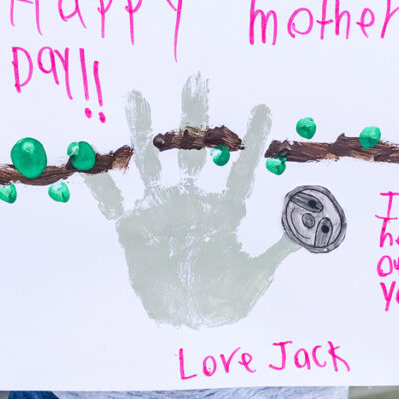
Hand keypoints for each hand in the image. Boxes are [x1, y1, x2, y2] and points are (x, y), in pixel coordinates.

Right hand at [83, 75, 298, 327]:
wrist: (181, 318)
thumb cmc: (220, 299)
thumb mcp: (254, 278)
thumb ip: (276, 253)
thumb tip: (311, 229)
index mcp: (223, 210)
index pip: (240, 168)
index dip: (252, 139)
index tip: (263, 109)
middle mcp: (191, 200)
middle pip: (193, 151)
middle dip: (194, 116)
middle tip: (197, 80)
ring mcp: (160, 209)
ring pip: (150, 161)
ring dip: (143, 130)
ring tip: (137, 97)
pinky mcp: (132, 227)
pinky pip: (113, 202)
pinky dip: (100, 184)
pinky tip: (87, 162)